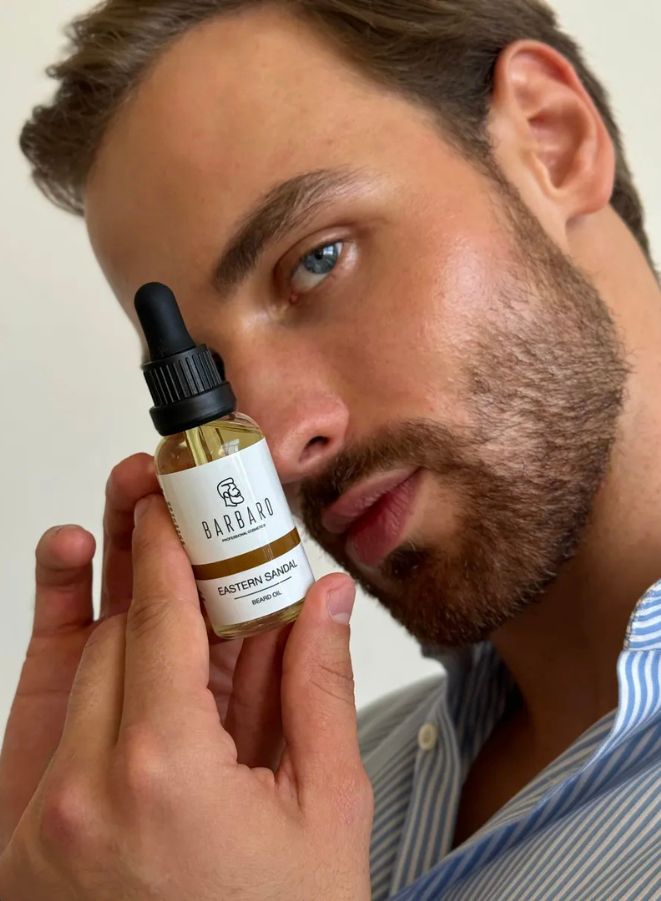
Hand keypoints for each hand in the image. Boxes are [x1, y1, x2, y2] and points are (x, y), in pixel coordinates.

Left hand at [0, 494, 372, 899]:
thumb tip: (324, 600)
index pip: (163, 617)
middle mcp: (80, 787)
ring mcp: (39, 813)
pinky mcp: (24, 831)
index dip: (172, 541)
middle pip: (123, 633)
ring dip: (112, 592)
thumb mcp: (323, 813)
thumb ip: (317, 689)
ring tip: (128, 520)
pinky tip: (78, 575)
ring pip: (83, 664)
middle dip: (156, 559)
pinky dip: (62, 639)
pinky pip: (44, 711)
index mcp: (163, 774)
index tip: (178, 490)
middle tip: (176, 497)